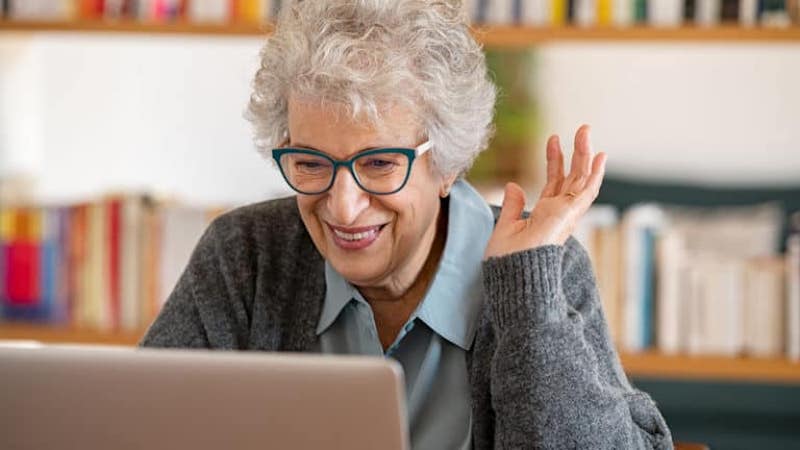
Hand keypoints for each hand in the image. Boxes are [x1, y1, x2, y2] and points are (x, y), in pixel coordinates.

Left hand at [483, 124, 606, 259]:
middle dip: (575, 153)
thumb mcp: (505, 227)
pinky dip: (594, 174)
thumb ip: (512, 206)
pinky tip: (599, 157)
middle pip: (571, 178)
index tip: (555, 143)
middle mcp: (558, 214)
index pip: (555, 184)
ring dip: (585, 155)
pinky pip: (586, 192)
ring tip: (585, 131)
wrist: (512, 276)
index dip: (556, 163)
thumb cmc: (507, 261)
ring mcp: (565, 215)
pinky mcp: (569, 216)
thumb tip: (512, 186)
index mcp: (544, 215)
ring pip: (581, 179)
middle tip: (580, 130)